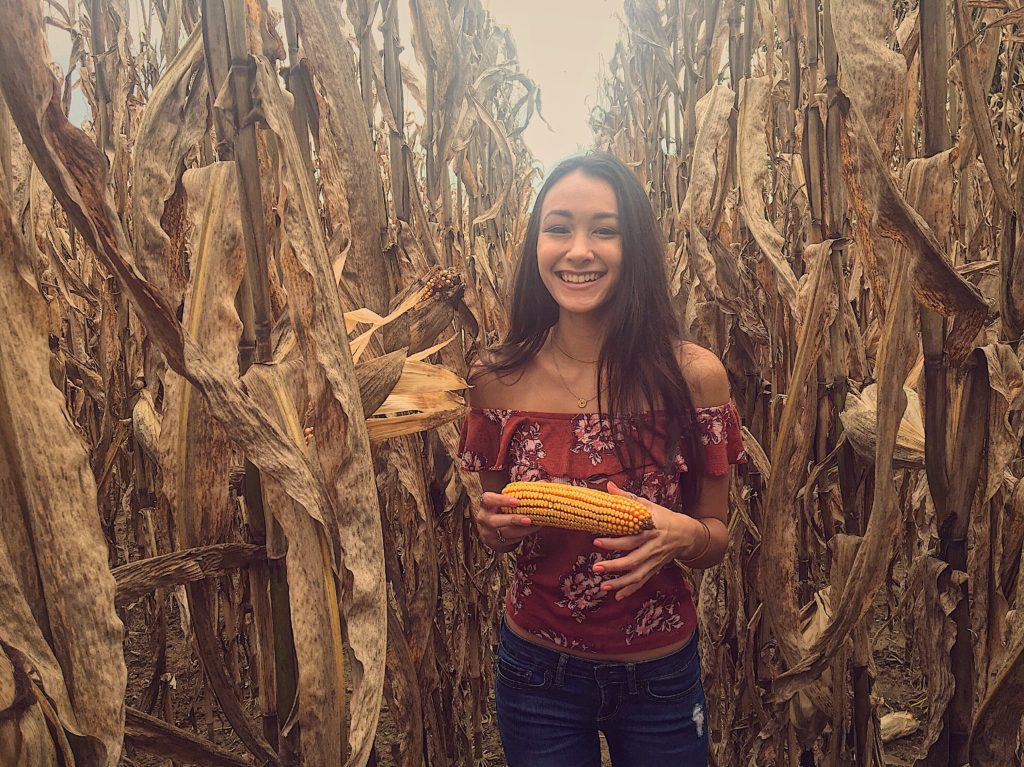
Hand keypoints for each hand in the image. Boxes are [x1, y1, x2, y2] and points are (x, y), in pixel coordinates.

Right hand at [474, 491, 533, 551]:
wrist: (492, 532)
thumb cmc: (501, 511)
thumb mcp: (506, 501)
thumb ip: (521, 492)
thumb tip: (543, 482)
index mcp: (485, 505)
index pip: (488, 500)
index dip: (501, 500)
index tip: (516, 501)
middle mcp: (484, 519)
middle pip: (495, 521)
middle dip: (513, 520)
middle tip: (528, 519)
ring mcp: (489, 534)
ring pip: (506, 533)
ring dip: (523, 530)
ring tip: (536, 524)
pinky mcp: (496, 544)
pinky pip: (511, 541)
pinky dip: (523, 535)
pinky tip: (532, 529)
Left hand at [590, 481, 704, 599]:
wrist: (687, 534)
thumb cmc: (664, 517)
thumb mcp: (648, 505)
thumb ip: (627, 498)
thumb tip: (608, 486)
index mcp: (650, 530)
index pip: (630, 538)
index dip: (614, 542)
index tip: (596, 541)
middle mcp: (653, 548)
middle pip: (633, 560)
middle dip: (614, 566)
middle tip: (596, 567)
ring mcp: (655, 561)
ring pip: (637, 575)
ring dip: (620, 582)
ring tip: (603, 585)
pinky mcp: (655, 569)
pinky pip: (643, 581)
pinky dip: (630, 590)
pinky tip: (617, 596)